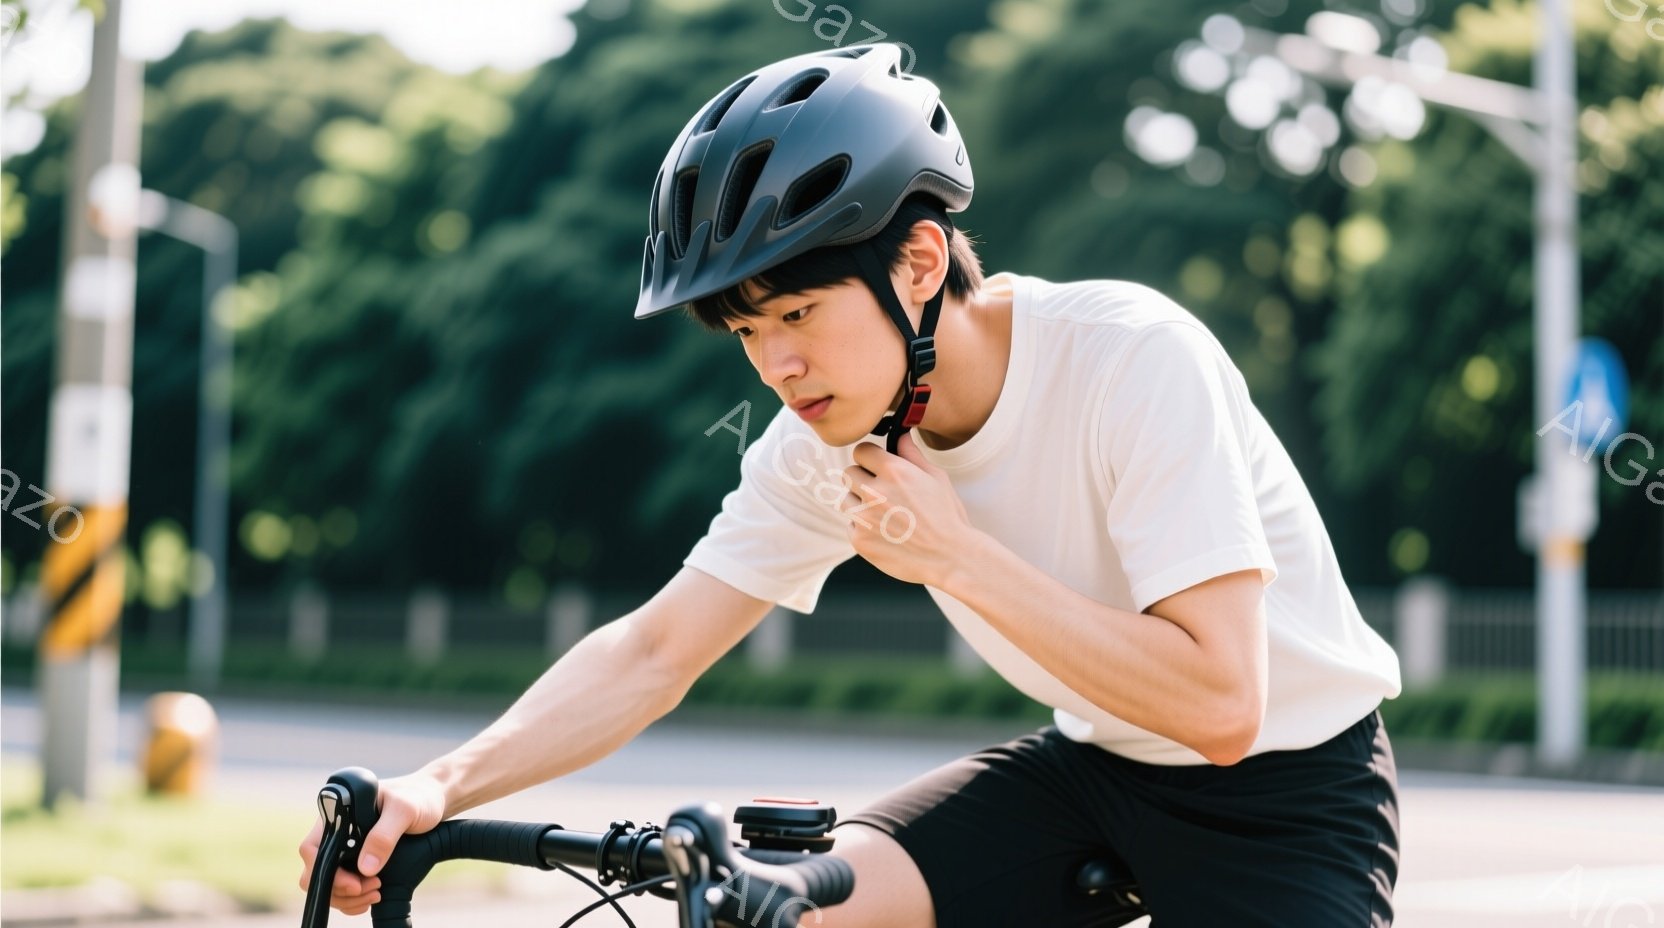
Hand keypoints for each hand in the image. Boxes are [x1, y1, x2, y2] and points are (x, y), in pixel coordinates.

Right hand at [296, 772, 448, 915]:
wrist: (432, 800)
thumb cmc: (417, 797)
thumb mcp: (404, 810)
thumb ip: (384, 836)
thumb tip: (365, 868)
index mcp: (337, 814)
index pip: (312, 849)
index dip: (326, 872)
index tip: (354, 884)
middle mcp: (335, 832)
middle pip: (316, 871)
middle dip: (339, 889)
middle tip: (372, 888)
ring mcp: (344, 846)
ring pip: (328, 883)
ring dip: (348, 897)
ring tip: (376, 892)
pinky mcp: (356, 858)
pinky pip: (342, 886)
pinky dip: (353, 898)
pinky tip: (371, 896)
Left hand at [841, 431, 977, 586]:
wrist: (950, 557)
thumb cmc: (947, 516)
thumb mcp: (936, 478)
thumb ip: (912, 454)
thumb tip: (900, 435)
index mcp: (894, 471)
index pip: (861, 451)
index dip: (870, 458)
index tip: (876, 466)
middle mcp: (875, 492)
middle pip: (848, 473)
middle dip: (862, 479)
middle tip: (881, 492)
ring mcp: (864, 518)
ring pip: (846, 500)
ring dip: (860, 504)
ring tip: (885, 515)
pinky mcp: (860, 540)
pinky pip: (851, 526)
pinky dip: (864, 529)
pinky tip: (886, 533)